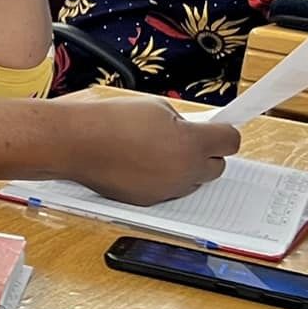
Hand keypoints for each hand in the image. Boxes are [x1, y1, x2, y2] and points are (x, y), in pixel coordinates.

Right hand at [59, 95, 239, 206]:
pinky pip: (168, 191)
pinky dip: (161, 180)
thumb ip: (183, 122)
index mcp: (191, 143)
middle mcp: (185, 171)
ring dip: (184, 168)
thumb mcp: (157, 108)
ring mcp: (167, 189)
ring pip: (193, 182)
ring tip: (157, 152)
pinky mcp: (148, 200)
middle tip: (186, 140)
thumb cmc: (110, 121)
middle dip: (206, 154)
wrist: (76, 142)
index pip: (231, 141)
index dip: (224, 133)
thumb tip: (192, 131)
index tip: (219, 130)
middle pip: (217, 167)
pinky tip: (141, 164)